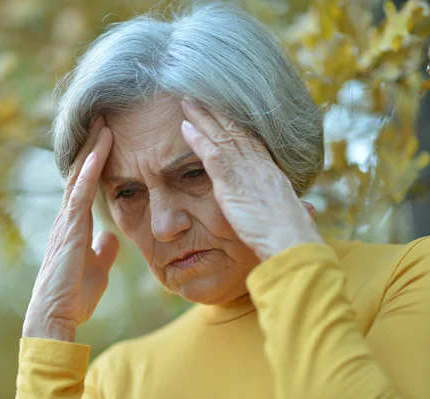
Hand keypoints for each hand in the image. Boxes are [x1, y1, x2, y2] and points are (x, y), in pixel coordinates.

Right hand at [23, 116, 118, 341]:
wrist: (56, 317)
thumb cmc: (73, 297)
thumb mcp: (97, 269)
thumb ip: (103, 251)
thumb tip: (110, 238)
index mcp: (74, 225)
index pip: (85, 184)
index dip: (96, 160)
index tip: (108, 137)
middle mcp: (67, 218)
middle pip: (80, 173)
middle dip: (93, 145)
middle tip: (104, 116)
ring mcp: (66, 222)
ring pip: (78, 177)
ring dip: (92, 149)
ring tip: (104, 122)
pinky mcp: (69, 230)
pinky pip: (80, 195)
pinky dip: (89, 172)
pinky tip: (98, 153)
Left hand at [180, 97, 322, 260]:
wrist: (292, 241)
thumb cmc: (292, 234)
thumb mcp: (291, 214)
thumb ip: (289, 206)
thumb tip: (305, 208)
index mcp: (270, 171)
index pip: (250, 140)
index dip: (234, 123)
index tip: (221, 111)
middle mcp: (258, 165)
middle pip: (233, 130)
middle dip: (214, 112)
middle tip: (197, 98)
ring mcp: (244, 171)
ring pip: (221, 136)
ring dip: (202, 118)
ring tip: (186, 102)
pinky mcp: (231, 183)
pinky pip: (212, 155)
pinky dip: (198, 140)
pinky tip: (185, 128)